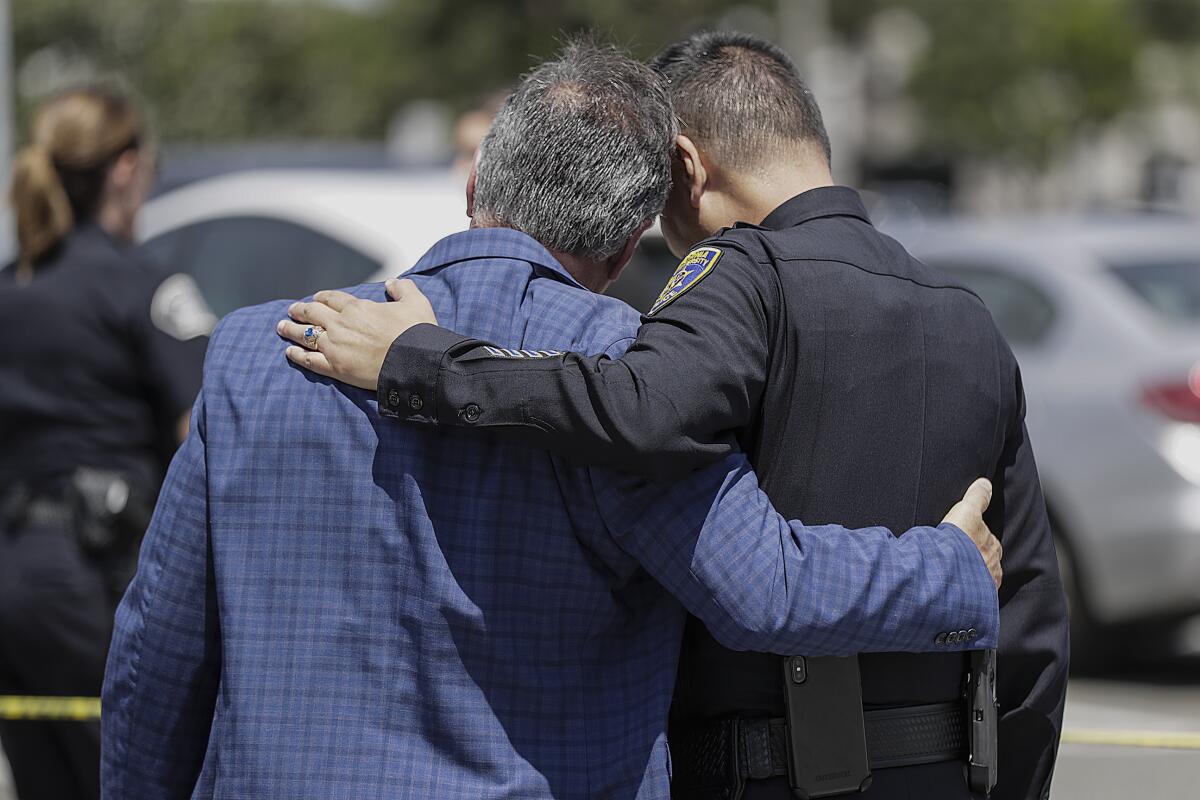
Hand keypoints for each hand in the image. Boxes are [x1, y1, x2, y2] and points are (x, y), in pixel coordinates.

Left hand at [277, 278, 436, 390]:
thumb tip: (392, 282)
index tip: (317, 298)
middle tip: (292, 310)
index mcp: (358, 307)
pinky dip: (297, 355)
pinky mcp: (335, 368)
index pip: (333, 298)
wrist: (414, 362)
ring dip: (291, 329)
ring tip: (281, 327)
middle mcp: (341, 324)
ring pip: (305, 335)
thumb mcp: (416, 302)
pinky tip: (289, 352)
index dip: (323, 297)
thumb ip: (403, 288)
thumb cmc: (416, 333)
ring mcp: (335, 346)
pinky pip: (309, 359)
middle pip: (313, 313)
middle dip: (300, 310)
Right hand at [941, 478, 1002, 589]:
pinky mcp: (972, 601)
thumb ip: (977, 497)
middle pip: (984, 561)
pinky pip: (969, 596)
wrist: (948, 573)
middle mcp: (992, 569)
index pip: (988, 541)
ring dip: (967, 577)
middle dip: (975, 560)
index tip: (966, 539)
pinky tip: (949, 590)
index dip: (977, 538)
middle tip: (957, 558)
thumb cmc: (959, 543)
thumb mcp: (967, 512)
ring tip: (951, 576)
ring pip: (976, 579)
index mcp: (993, 548)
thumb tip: (985, 483)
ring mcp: (983, 587)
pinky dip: (961, 593)